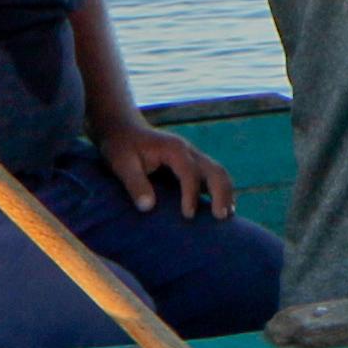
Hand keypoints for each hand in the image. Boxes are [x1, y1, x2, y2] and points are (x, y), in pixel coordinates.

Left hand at [92, 116, 235, 220]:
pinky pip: (214, 178)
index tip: (188, 215)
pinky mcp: (193, 167)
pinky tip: (222, 211)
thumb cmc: (121, 147)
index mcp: (173, 149)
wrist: (124, 130)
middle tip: (220, 218)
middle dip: (221, 193)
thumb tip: (148, 207)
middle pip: (215, 170)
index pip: (189, 172)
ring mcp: (193, 158)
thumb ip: (134, 183)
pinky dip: (221, 193)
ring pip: (219, 174)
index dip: (190, 194)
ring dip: (226, 194)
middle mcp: (189, 152)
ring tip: (226, 217)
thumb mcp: (121, 163)